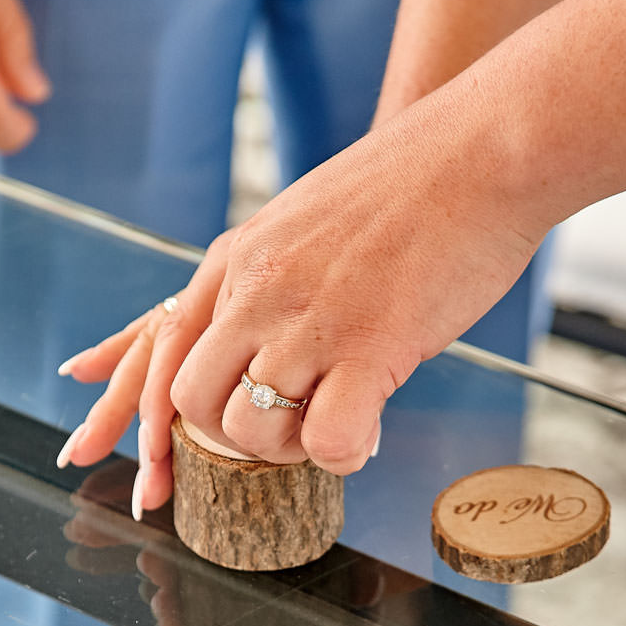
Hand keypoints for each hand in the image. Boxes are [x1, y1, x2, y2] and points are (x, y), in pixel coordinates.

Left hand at [52, 93, 544, 514]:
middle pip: (192, 401)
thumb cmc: (413, 187)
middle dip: (228, 439)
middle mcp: (258, 289)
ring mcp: (309, 318)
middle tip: (282, 433)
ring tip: (330, 426)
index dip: (140, 419)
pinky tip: (366, 433)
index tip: (150, 476)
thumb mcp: (307, 220)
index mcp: (238, 258)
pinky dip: (341, 453)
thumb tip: (263, 332)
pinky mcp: (370, 344)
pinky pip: (325, 439)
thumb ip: (272, 274)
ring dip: (287, 448)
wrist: (485, 149)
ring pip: (250, 427)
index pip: (156, 347)